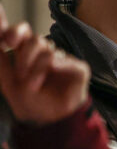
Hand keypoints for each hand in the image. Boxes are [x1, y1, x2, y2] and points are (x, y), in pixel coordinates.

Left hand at [0, 6, 89, 124]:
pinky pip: (63, 58)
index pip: (19, 32)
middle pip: (32, 38)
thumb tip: (1, 37)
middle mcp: (43, 53)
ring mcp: (60, 59)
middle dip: (23, 54)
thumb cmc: (28, 99)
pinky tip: (51, 74)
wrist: (47, 119)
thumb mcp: (6, 78)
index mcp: (25, 52)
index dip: (13, 29)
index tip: (7, 32)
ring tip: (34, 84)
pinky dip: (56, 66)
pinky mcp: (77, 67)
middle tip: (20, 72)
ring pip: (46, 47)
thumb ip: (0, 57)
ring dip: (35, 67)